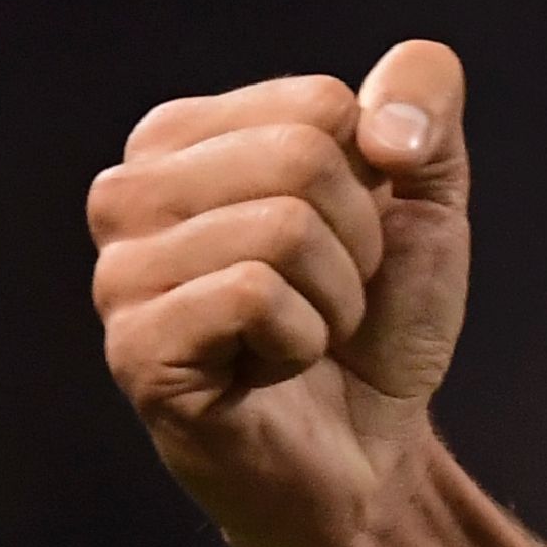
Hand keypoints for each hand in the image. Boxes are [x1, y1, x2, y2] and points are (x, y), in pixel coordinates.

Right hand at [86, 38, 472, 546]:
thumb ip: (423, 99)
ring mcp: (120, 274)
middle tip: (329, 296)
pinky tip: (269, 372)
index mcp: (181, 138)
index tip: (347, 236)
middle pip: (302, 159)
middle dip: (359, 241)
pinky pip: (255, 298)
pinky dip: (302, 342)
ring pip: (283, 229)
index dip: (374, 181)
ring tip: (301, 334)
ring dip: (335, 298)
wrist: (372, 448)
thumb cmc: (381, 318)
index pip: (322, 105)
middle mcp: (128, 194)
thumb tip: (382, 123)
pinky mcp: (134, 347)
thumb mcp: (427, 190)